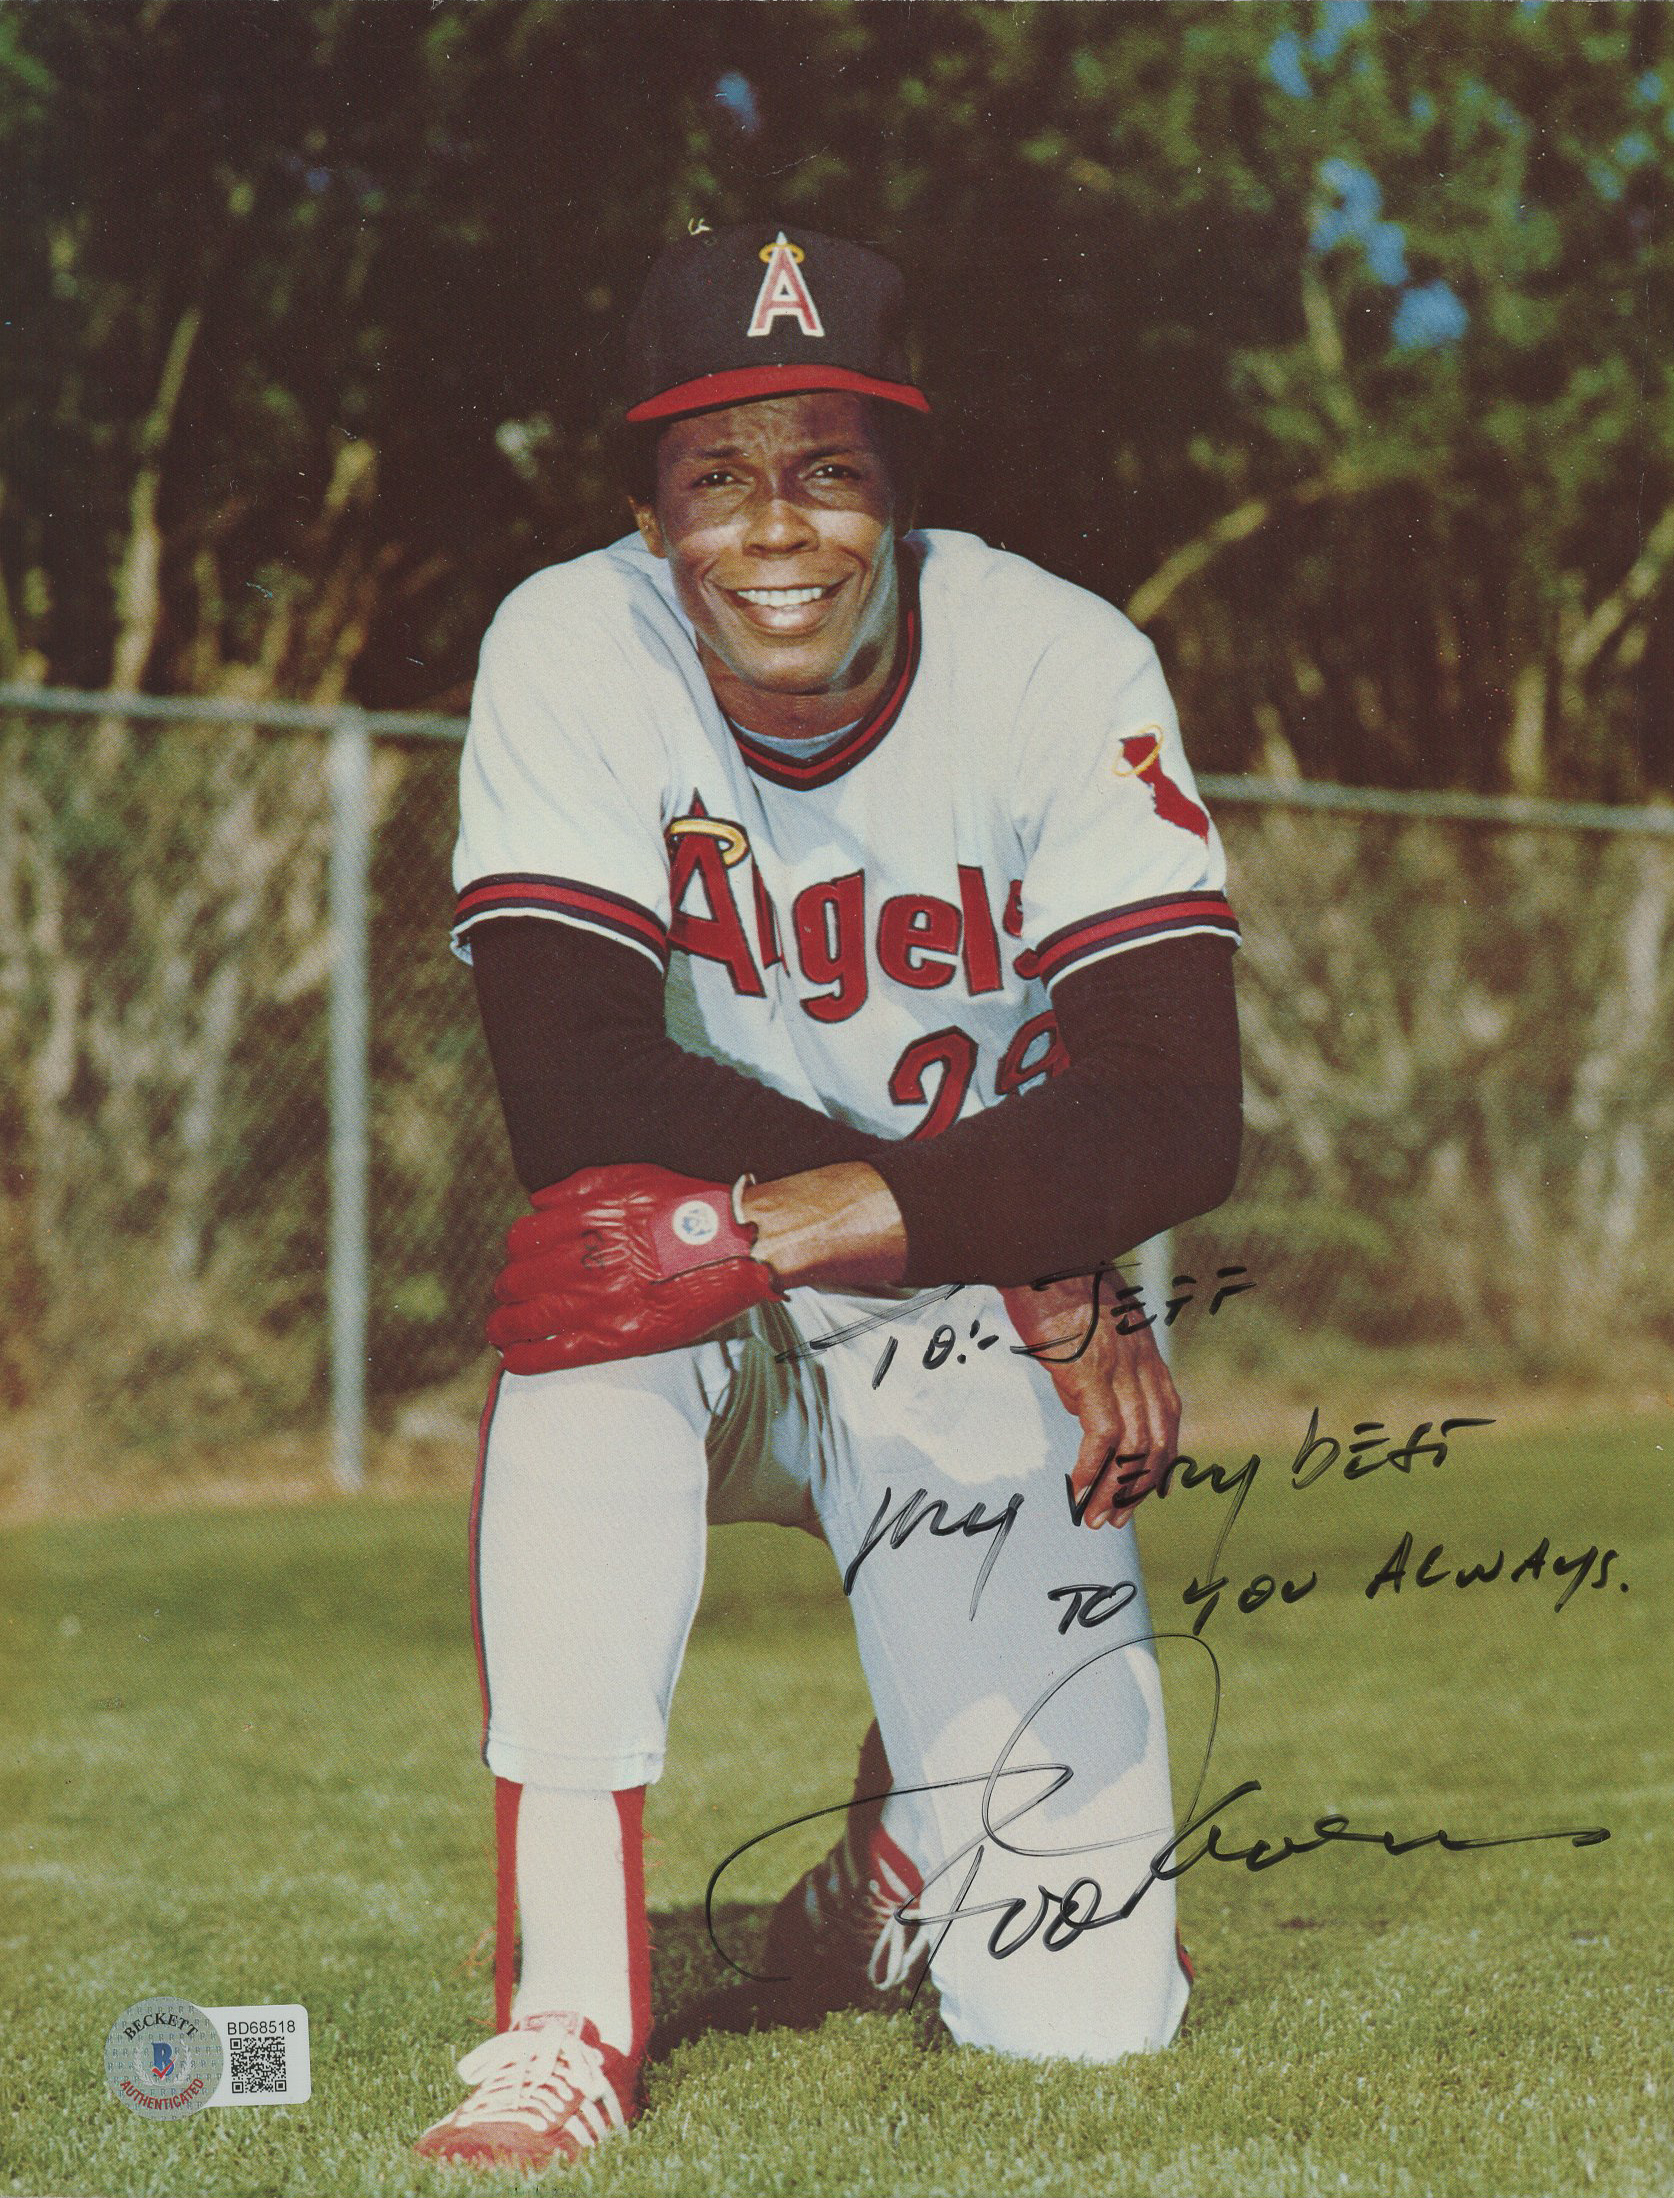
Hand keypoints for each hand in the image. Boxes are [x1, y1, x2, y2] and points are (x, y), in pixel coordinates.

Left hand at [487, 1164, 780, 1373]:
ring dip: (503, 1326)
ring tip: (499, 1331)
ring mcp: (598, 1302)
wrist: (739, 1250)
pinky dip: (525, 1358)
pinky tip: (513, 1359)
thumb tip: (536, 1201)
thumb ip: (580, 1186)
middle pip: (518, 1278)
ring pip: (526, 1318)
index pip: (525, 1237)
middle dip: (506, 1287)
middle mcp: (586, 1261)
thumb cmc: (691, 1209)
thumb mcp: (634, 1178)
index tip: (520, 1258)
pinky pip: (554, 1353)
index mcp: (588, 1220)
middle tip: (508, 1294)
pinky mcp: (615, 1339)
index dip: (516, 1249)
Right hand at [1001, 1270, 1180, 1528]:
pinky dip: (1091, 1469)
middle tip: (1115, 1519)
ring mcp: (1120, 1372)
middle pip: (1156, 1443)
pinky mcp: (1091, 1375)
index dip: (1164, 1462)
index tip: (1154, 1492)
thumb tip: (1081, 1406)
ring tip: (1094, 1517)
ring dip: (1114, 1491)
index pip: (1168, 1421)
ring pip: (1133, 1449)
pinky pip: (1101, 1438)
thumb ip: (1094, 1369)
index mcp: (1146, 1356)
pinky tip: (1076, 1488)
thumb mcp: (1092, 1329)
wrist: (1048, 1249)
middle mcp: (1142, 1368)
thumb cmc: (1059, 1283)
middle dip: (1138, 1489)